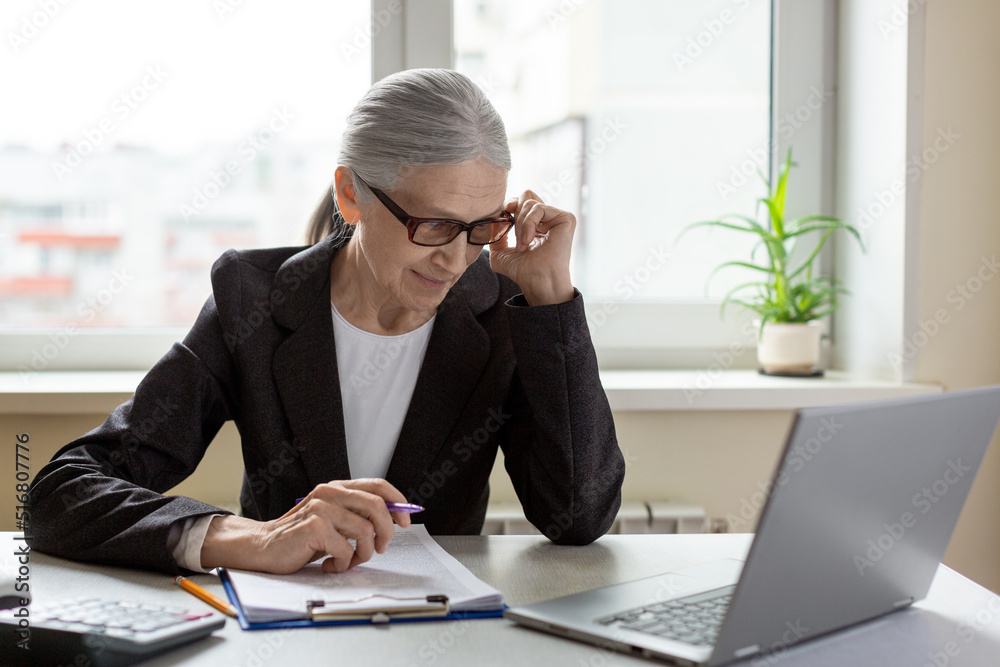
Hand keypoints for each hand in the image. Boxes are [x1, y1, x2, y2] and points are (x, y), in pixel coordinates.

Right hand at [200, 479, 411, 573]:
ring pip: (365, 532)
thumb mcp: (335, 521)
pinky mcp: (313, 527)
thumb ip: (358, 515)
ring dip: (362, 554)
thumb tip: (395, 520)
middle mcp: (330, 493)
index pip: (378, 486)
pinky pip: (346, 550)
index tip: (405, 522)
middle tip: (380, 549)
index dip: (398, 502)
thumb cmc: (303, 538)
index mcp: (337, 488)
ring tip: (348, 560)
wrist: (264, 548)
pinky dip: (343, 564)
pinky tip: (330, 565)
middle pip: (377, 507)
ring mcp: (321, 508)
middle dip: (386, 532)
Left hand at [488, 190, 575, 305]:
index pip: (521, 201)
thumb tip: (495, 216)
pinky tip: (529, 240)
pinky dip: (529, 224)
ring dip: (520, 225)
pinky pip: (538, 208)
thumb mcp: (499, 252)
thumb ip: (495, 233)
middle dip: (514, 212)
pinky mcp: (565, 218)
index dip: (510, 206)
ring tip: (522, 245)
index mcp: (535, 224)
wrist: (536, 281)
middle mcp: (547, 219)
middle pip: (526, 194)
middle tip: (513, 234)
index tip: (503, 219)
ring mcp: (557, 218)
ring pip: (529, 202)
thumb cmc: (522, 271)